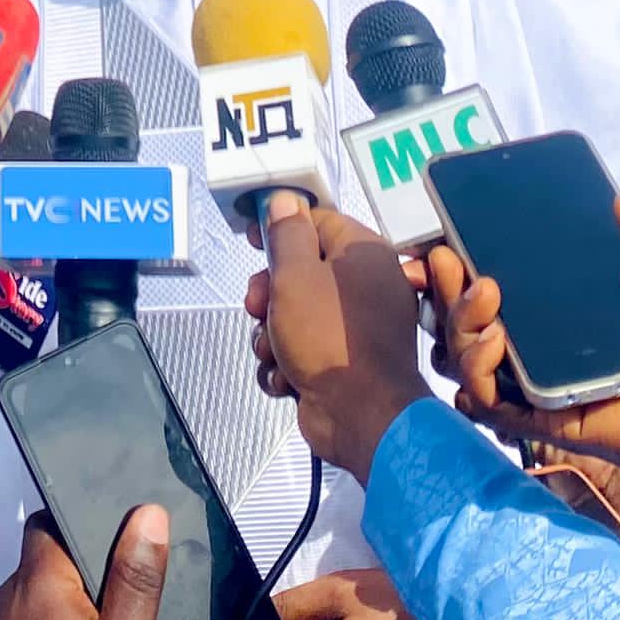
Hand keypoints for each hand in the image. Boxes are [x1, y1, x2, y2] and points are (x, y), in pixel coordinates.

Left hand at [0, 506, 168, 619]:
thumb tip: (147, 515)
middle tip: (130, 584)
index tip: (122, 531)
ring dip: (70, 598)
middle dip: (84, 561)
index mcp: (37, 585)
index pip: (51, 519)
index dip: (85, 516)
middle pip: (44, 555)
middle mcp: (7, 600)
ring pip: (36, 592)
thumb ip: (135, 580)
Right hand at [243, 197, 431, 480]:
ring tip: (273, 352)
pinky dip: (287, 365)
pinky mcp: (343, 365)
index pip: (317, 222)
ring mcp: (356, 329)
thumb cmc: (329, 337)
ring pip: (295, 317)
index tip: (252, 237)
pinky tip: (285, 378)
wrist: (360, 416)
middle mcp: (366, 287)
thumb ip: (286, 235)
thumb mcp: (296, 275)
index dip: (281, 227)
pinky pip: (303, 352)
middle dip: (269, 293)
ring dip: (272, 335)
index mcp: (364, 255)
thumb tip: (284, 203)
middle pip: (301, 272)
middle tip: (256, 306)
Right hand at [435, 198, 619, 503]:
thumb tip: (616, 201)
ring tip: (484, 295)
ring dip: (458, 323)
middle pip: (468, 318)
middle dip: (442, 288)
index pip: (501, 284)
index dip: (462, 263)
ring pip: (467, 357)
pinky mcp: (550, 421)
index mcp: (570, 311)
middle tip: (445, 258)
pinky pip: (493, 405)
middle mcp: (546, 346)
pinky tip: (494, 342)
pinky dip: (480, 373)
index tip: (442, 234)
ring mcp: (543, 384)